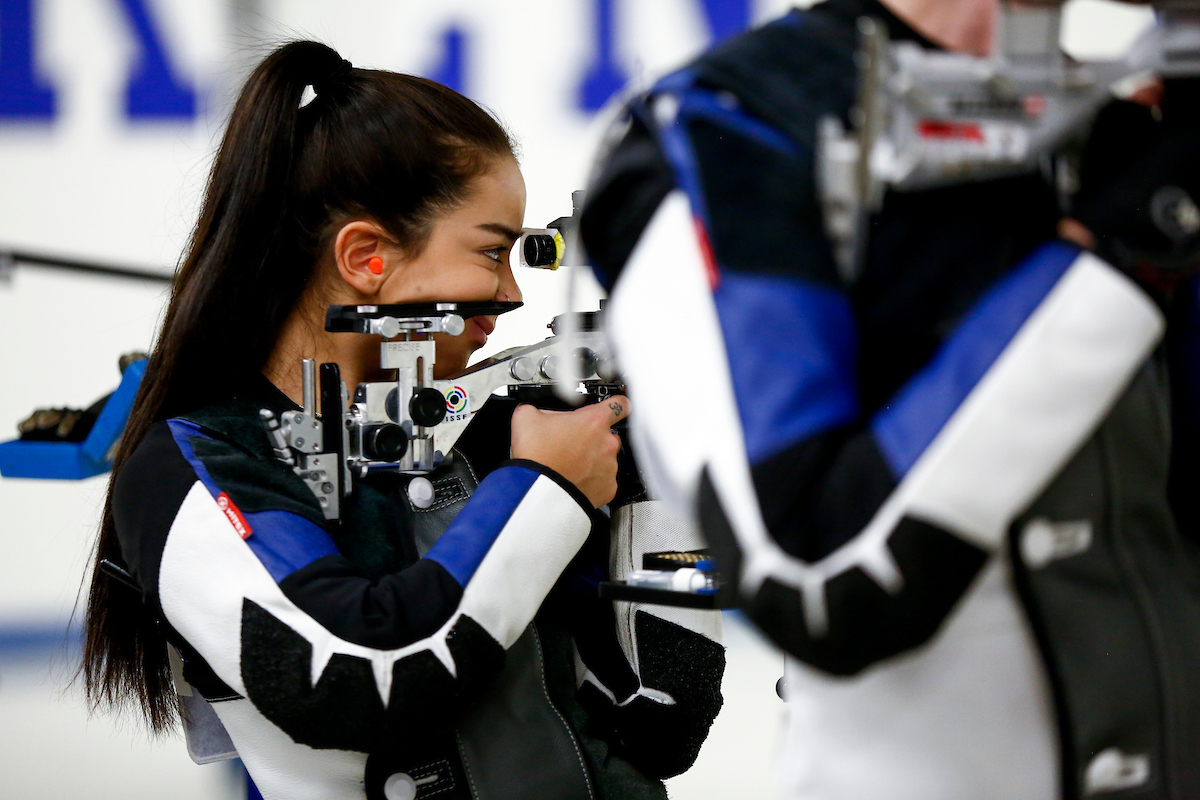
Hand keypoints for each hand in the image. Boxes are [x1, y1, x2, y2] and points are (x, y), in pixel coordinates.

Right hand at [510, 397, 629, 507]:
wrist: (538, 491)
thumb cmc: (536, 457)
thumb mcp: (526, 418)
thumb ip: (538, 408)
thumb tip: (535, 410)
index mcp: (594, 421)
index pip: (620, 404)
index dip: (616, 403)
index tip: (612, 407)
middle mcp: (608, 443)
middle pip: (609, 434)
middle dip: (593, 437)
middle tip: (571, 443)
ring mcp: (610, 467)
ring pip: (606, 458)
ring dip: (592, 459)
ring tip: (569, 464)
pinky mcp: (608, 488)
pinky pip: (604, 480)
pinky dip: (592, 480)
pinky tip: (575, 478)